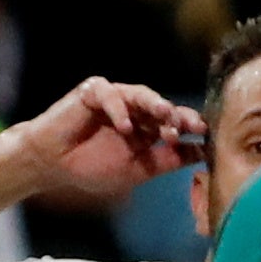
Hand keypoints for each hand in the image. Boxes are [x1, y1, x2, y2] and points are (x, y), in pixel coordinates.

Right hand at [15, 77, 202, 204]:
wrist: (54, 166)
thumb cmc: (94, 168)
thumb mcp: (140, 169)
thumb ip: (170, 159)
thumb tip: (205, 153)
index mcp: (150, 128)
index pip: (176, 122)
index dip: (191, 127)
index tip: (206, 136)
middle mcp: (137, 110)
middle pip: (163, 107)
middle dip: (179, 116)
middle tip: (192, 125)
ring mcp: (116, 98)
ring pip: (141, 95)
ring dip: (156, 106)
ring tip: (166, 117)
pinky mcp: (93, 92)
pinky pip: (109, 94)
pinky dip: (119, 109)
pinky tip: (125, 127)